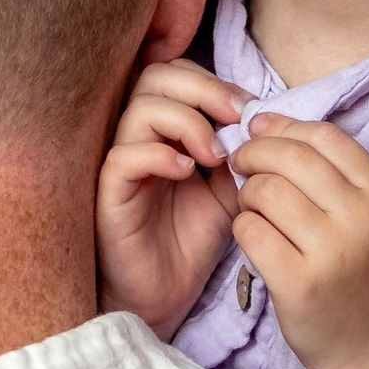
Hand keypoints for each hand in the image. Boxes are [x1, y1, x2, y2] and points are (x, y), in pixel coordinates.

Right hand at [96, 60, 243, 334]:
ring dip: (186, 122)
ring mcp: (121, 163)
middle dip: (203, 89)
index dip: (214, 82)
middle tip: (236, 118)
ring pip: (139, 110)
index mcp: (165, 129)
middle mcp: (139, 136)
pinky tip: (187, 173)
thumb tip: (260, 121)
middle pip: (155, 77)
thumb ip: (240, 154)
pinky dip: (159, 156)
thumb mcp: (230, 191)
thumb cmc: (191, 241)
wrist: (166, 294)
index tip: (250, 110)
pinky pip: (124, 157)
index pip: (176, 73)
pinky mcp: (109, 194)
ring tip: (214, 155)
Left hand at [227, 113, 368, 368]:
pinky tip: (253, 240)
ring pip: (264, 191)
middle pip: (289, 158)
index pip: (324, 136)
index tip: (258, 132)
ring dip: (246, 194)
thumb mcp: (367, 217)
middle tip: (239, 164)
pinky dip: (242, 228)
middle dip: (254, 154)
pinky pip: (249, 231)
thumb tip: (263, 121)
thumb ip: (328, 172)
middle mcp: (361, 218)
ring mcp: (331, 251)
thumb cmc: (362, 275)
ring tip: (252, 208)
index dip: (283, 128)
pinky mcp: (299, 282)